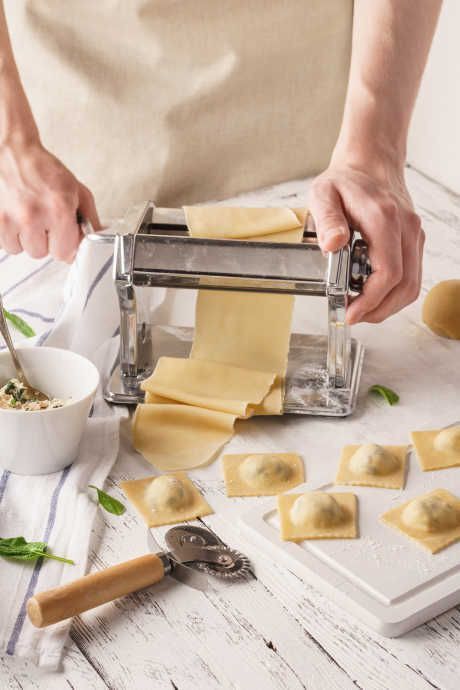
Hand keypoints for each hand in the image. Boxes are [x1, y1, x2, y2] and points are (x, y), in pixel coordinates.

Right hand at [0, 140, 100, 261]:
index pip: (64, 253)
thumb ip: (89, 219)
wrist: (13, 152)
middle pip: (42, 253)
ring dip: (27, 238)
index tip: (63, 236)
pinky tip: (16, 217)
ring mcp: (10, 219)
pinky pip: (5, 243)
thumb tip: (93, 241)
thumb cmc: (44, 170)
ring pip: (22, 250)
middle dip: (45, 241)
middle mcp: (33, 216)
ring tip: (29, 217)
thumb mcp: (77, 191)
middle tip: (44, 220)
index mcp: (59, 210)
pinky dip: (10, 234)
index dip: (65, 245)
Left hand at [308, 162, 424, 323]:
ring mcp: (413, 235)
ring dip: (387, 305)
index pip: (388, 272)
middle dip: (379, 309)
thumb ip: (327, 220)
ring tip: (361, 309)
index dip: (371, 299)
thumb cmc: (345, 181)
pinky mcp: (413, 240)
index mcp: (384, 219)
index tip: (351, 312)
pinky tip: (371, 294)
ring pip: (412, 284)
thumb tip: (332, 244)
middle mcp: (406, 228)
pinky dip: (393, 292)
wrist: (369, 164)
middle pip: (405, 285)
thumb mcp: (323, 194)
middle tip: (353, 316)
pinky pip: (411, 275)